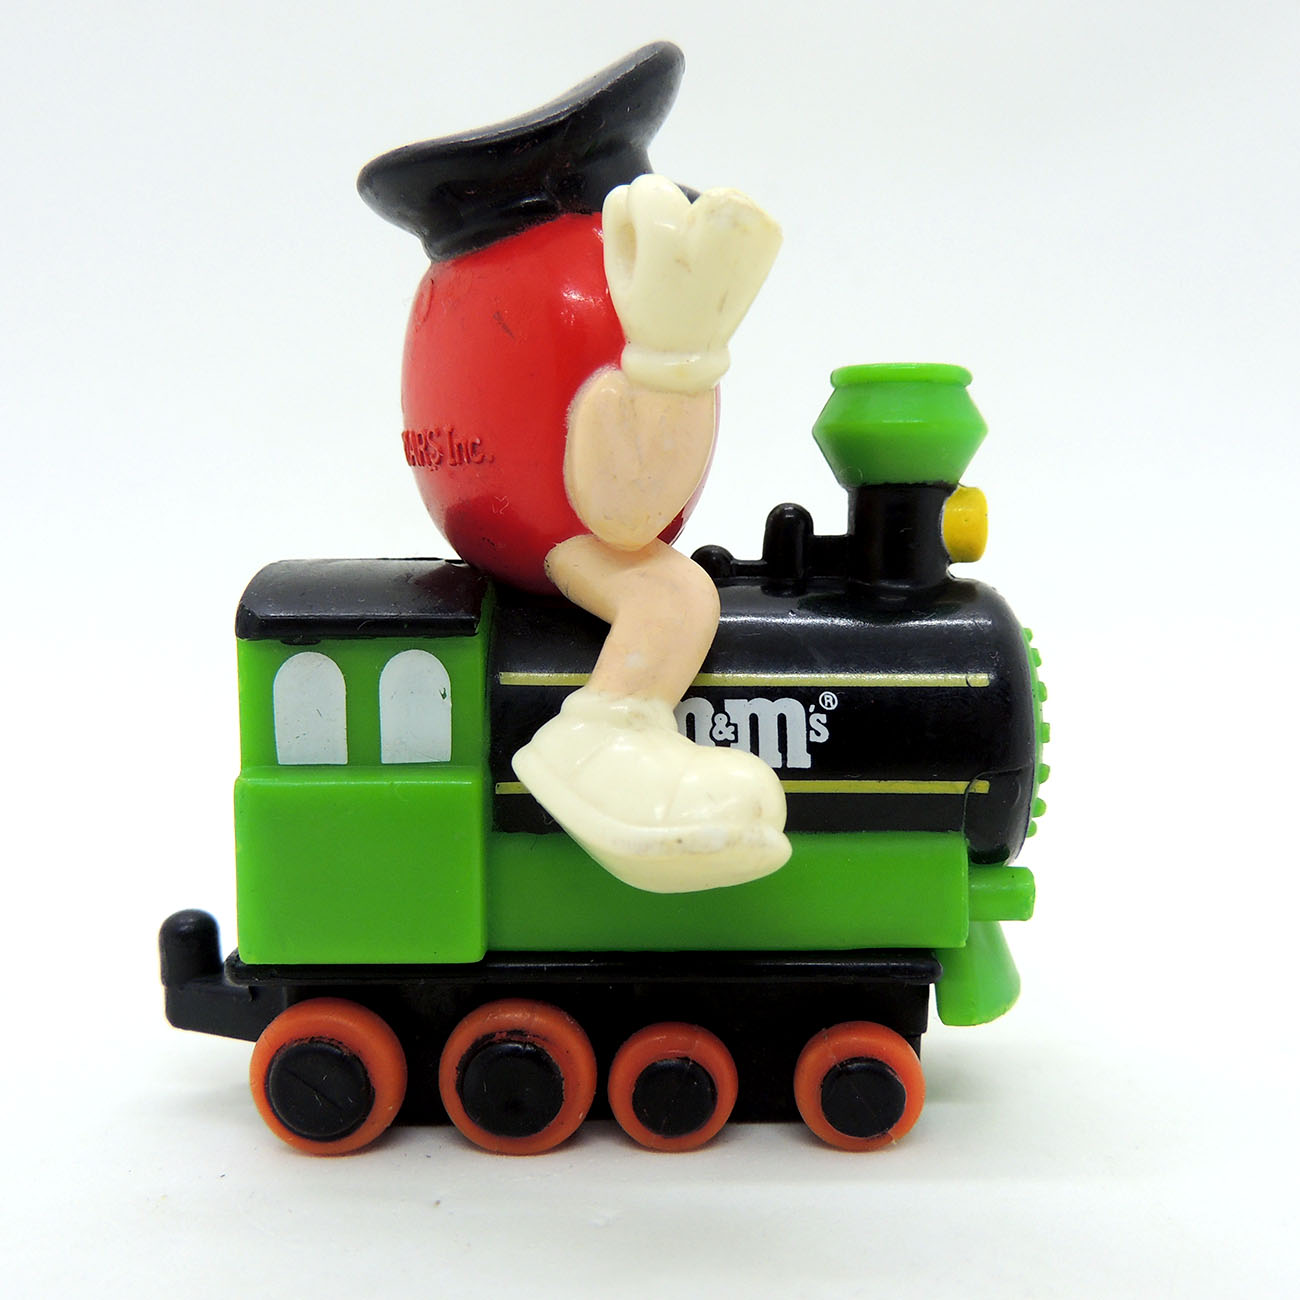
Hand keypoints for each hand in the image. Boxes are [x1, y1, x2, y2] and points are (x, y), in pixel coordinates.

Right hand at [602, 174, 781, 393]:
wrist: (693, 352)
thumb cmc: (648, 314)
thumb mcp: (616, 270)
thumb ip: (617, 217)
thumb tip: (632, 193)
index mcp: (665, 230)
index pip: (647, 188)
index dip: (639, 214)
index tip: (646, 243)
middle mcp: (708, 222)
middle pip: (682, 195)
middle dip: (675, 219)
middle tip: (677, 259)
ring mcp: (743, 229)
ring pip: (716, 200)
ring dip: (707, 223)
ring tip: (702, 262)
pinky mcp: (768, 235)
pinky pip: (746, 215)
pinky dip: (735, 232)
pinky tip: (725, 261)